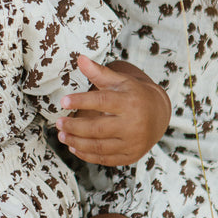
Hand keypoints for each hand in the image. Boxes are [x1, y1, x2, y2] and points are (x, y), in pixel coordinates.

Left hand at [55, 56, 170, 165]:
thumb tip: (80, 58)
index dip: (81, 101)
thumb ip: (98, 72)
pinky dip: (87, 155)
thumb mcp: (119, 81)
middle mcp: (133, 124)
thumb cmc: (133, 94)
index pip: (102, 102)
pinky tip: (74, 147)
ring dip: (77, 142)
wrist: (159, 114)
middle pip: (98, 128)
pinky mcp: (130, 156)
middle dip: (75, 127)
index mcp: (129, 103)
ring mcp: (132, 143)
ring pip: (99, 147)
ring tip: (62, 135)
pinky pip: (105, 159)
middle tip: (58, 123)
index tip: (63, 101)